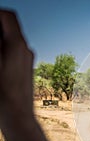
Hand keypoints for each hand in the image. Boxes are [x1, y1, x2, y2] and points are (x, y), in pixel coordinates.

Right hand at [0, 10, 54, 140]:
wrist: (18, 115)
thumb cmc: (2, 94)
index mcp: (18, 46)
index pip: (8, 16)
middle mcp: (26, 50)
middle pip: (9, 27)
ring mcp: (28, 59)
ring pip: (11, 39)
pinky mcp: (26, 68)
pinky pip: (13, 50)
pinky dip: (2, 48)